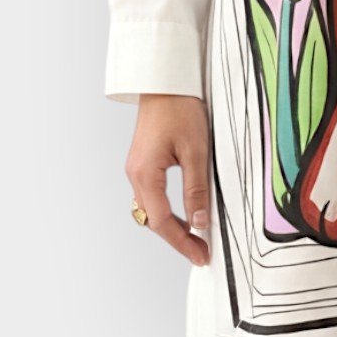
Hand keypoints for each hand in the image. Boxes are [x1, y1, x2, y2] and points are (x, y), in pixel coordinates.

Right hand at [125, 94, 210, 265]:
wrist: (166, 81)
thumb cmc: (181, 109)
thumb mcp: (196, 150)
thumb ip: (196, 188)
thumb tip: (199, 222)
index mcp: (145, 174)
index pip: (163, 222)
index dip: (183, 242)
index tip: (201, 255)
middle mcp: (135, 175)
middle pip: (153, 219)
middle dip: (177, 238)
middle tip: (201, 250)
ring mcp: (136, 168)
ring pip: (151, 209)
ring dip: (170, 224)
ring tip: (195, 236)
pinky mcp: (142, 161)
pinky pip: (151, 194)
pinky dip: (166, 208)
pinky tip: (183, 210)